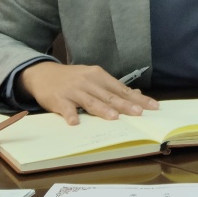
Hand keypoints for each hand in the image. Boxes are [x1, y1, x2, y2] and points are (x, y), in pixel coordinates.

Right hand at [18, 62, 159, 124]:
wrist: (44, 74)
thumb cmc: (74, 79)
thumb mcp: (94, 79)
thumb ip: (113, 88)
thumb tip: (136, 94)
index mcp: (99, 76)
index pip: (122, 89)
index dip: (138, 98)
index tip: (153, 107)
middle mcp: (88, 81)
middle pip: (109, 95)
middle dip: (125, 104)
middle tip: (139, 113)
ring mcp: (73, 90)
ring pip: (90, 100)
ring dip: (102, 109)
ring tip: (113, 117)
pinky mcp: (58, 98)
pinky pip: (65, 108)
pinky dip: (70, 114)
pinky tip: (75, 123)